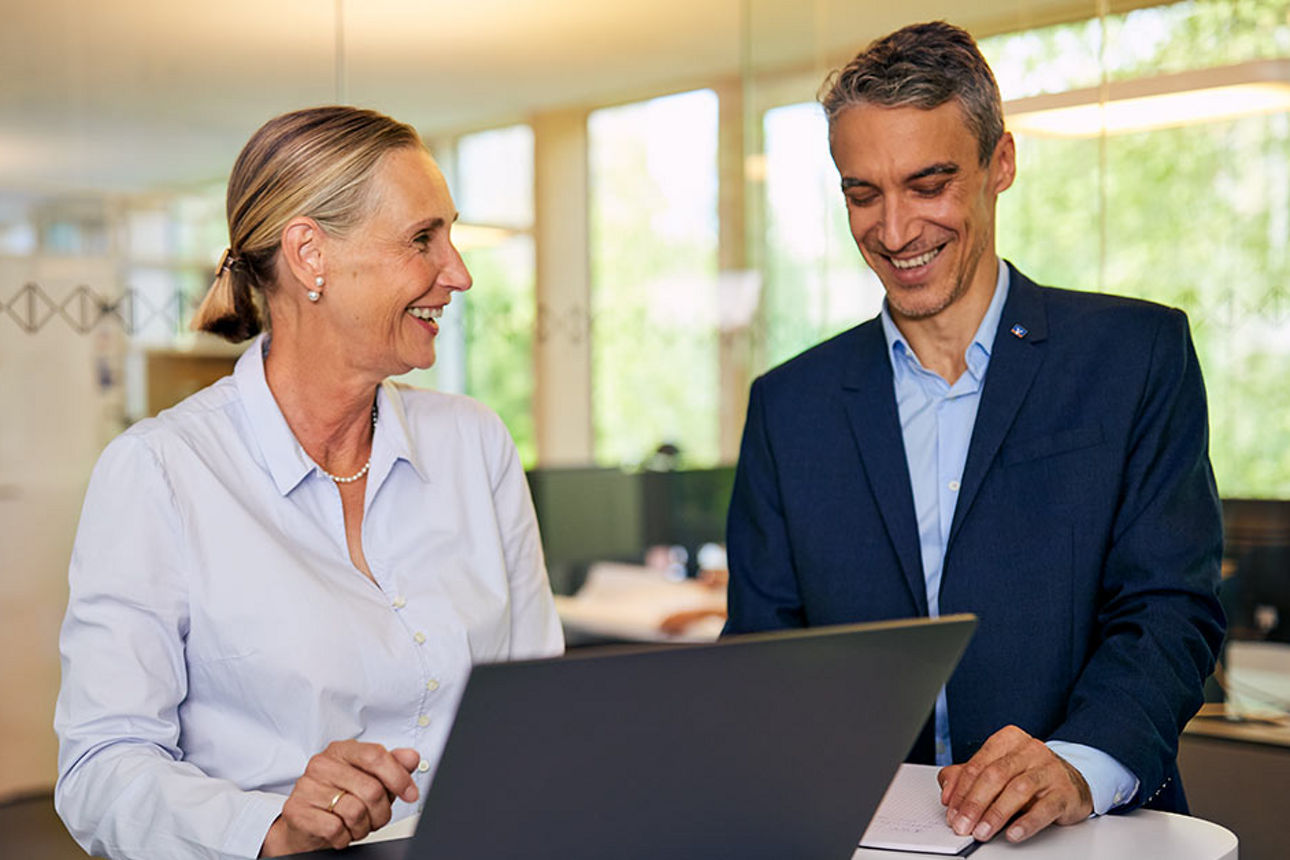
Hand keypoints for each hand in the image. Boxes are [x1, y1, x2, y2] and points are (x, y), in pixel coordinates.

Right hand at [259, 740, 420, 856]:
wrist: (303, 825)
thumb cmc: (337, 799)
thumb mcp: (368, 779)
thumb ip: (391, 766)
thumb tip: (411, 757)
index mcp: (341, 750)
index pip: (376, 755)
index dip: (398, 777)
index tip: (410, 793)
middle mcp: (322, 764)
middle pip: (371, 789)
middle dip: (381, 811)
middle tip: (376, 818)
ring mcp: (307, 787)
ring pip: (356, 811)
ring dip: (363, 827)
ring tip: (356, 825)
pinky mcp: (297, 811)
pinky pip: (336, 828)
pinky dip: (344, 837)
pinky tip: (341, 832)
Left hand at [936, 725, 1091, 843]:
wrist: (1073, 781)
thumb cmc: (1028, 775)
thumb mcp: (997, 770)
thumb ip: (967, 777)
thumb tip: (947, 792)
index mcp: (1008, 740)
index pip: (978, 764)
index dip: (961, 789)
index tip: (951, 810)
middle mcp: (1030, 750)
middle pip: (995, 776)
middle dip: (974, 803)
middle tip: (962, 825)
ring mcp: (1049, 769)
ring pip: (1017, 790)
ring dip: (996, 814)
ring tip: (982, 832)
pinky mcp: (1065, 791)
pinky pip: (1045, 808)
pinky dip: (1027, 822)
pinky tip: (1013, 833)